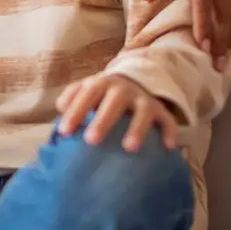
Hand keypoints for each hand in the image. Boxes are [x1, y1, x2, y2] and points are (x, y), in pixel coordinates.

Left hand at [55, 74, 178, 152]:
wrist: (134, 81)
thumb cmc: (103, 94)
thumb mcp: (87, 89)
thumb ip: (72, 97)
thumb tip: (60, 108)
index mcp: (101, 83)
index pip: (87, 93)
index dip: (76, 110)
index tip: (64, 131)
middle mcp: (124, 89)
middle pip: (115, 100)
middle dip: (103, 119)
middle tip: (91, 140)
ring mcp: (144, 99)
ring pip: (143, 111)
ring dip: (137, 128)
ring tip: (129, 148)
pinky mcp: (161, 111)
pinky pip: (168, 121)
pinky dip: (169, 132)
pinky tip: (169, 147)